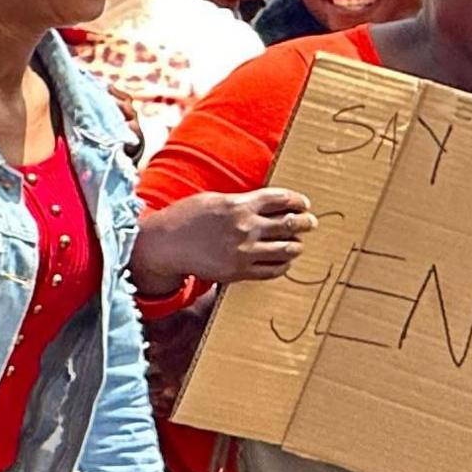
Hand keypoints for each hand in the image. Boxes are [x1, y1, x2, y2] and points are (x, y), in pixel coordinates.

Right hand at [131, 188, 312, 291]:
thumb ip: (241, 202)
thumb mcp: (213, 200)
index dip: (298, 201)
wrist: (162, 246)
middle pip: (291, 223)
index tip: (303, 205)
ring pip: (288, 249)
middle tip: (309, 223)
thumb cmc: (184, 219)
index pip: (282, 199)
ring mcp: (243, 252)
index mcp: (239, 205)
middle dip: (305, 222)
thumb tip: (267, 205)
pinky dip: (283, 265)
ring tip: (296, 244)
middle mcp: (245, 227)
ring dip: (297, 245)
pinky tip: (282, 260)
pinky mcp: (238, 272)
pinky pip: (273, 270)